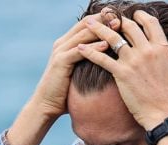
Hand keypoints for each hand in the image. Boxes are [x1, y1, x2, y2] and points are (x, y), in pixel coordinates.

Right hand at [6, 11, 119, 144]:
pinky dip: (93, 47)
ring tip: (118, 26)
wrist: (46, 105)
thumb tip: (109, 60)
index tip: (121, 17)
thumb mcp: (79, 72)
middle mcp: (62, 43)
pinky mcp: (60, 62)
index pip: (87, 24)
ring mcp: (60, 51)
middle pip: (86, 24)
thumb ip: (89, 62)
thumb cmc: (65, 92)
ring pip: (83, 34)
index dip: (103, 19)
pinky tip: (107, 45)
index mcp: (67, 43)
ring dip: (101, 29)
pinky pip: (79, 51)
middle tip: (121, 17)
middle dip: (104, 19)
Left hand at [78, 11, 167, 129]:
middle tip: (107, 18)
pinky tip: (79, 48)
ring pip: (112, 38)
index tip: (132, 15)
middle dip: (117, 20)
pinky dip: (89, 52)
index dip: (140, 16)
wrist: (165, 116)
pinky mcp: (121, 73)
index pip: (150, 23)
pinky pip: (101, 58)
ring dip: (98, 28)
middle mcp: (148, 50)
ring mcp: (134, 61)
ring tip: (88, 24)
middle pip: (129, 26)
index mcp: (163, 49)